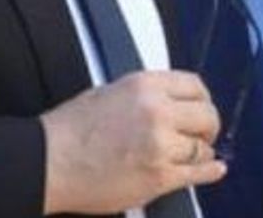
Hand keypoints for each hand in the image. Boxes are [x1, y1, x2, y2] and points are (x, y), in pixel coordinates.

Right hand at [41, 70, 225, 214]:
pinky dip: (209, 171)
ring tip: (195, 154)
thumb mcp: (110, 92)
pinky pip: (197, 173)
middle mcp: (158, 112)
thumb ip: (146, 95)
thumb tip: (170, 104)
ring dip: (200, 151)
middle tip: (203, 134)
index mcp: (146, 86)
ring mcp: (161, 145)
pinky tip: (214, 169)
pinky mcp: (159, 176)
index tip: (201, 108)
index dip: (202, 99)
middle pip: (207, 115)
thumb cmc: (70, 131)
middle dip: (208, 126)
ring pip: (202, 147)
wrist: (48, 163)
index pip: (195, 86)